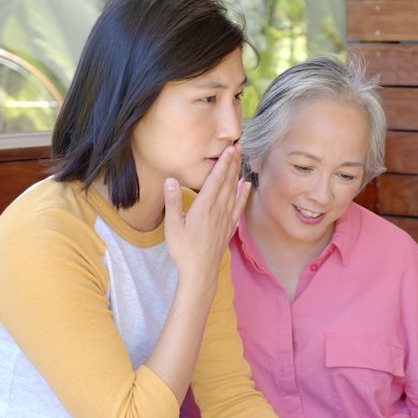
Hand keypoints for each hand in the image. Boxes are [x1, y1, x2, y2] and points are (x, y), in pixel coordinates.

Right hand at [163, 143, 249, 290]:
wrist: (200, 271)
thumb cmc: (184, 249)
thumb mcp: (172, 225)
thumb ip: (172, 201)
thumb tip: (171, 180)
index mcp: (205, 206)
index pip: (216, 179)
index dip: (223, 163)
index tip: (229, 148)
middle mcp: (219, 209)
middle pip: (228, 181)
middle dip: (233, 163)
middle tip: (239, 146)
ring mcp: (226, 218)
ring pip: (235, 191)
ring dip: (238, 174)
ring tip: (242, 159)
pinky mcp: (229, 226)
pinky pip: (239, 206)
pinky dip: (244, 194)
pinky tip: (247, 185)